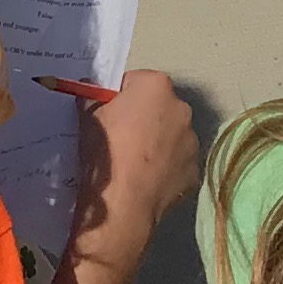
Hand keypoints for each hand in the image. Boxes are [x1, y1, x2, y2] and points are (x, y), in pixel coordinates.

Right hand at [65, 69, 198, 261]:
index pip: (136, 82)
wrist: (123, 201)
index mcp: (157, 86)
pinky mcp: (194, 170)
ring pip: (172, 135)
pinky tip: (146, 180)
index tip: (110, 113)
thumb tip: (90, 90)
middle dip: (144, 118)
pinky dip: (166, 168)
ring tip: (135, 163)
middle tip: (122, 137)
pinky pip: (177, 163)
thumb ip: (91, 97)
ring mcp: (192, 141)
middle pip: (159, 107)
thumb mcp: (88, 116)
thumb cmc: (106, 150)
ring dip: (158, 143)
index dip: (121, 97)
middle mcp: (182, 108)